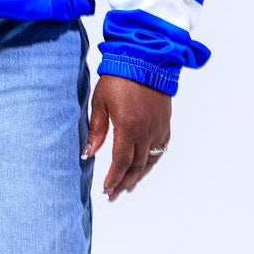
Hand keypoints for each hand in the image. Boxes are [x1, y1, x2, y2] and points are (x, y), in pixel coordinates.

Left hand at [82, 75, 170, 200]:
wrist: (145, 59)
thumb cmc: (118, 77)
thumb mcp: (100, 101)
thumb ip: (96, 129)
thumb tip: (88, 153)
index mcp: (128, 127)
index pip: (121, 162)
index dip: (113, 178)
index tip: (106, 190)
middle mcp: (146, 132)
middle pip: (136, 166)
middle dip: (123, 182)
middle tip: (113, 195)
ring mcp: (158, 128)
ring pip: (150, 161)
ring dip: (139, 176)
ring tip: (128, 187)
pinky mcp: (165, 123)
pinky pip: (160, 149)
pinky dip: (152, 162)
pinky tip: (145, 166)